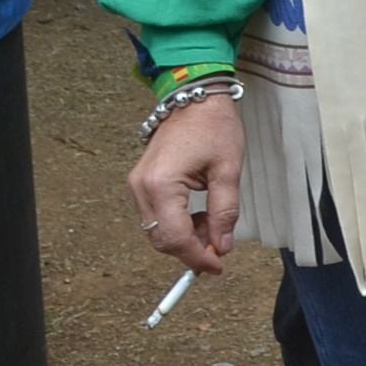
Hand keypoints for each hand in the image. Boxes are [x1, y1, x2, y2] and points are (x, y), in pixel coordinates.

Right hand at [128, 89, 242, 274]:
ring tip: (212, 222)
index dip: (197, 258)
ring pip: (157, 230)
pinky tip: (198, 214)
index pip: (175, 238)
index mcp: (161, 185)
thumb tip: (222, 246)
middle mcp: (141, 188)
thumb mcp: (228, 170)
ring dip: (185, 236)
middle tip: (220, 244)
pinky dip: (177, 223)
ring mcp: (137, 185)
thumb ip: (225, 212)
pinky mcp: (141, 182)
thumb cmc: (214, 127)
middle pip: (161, 239)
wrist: (194, 98)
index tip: (217, 267)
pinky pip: (156, 216)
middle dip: (191, 249)